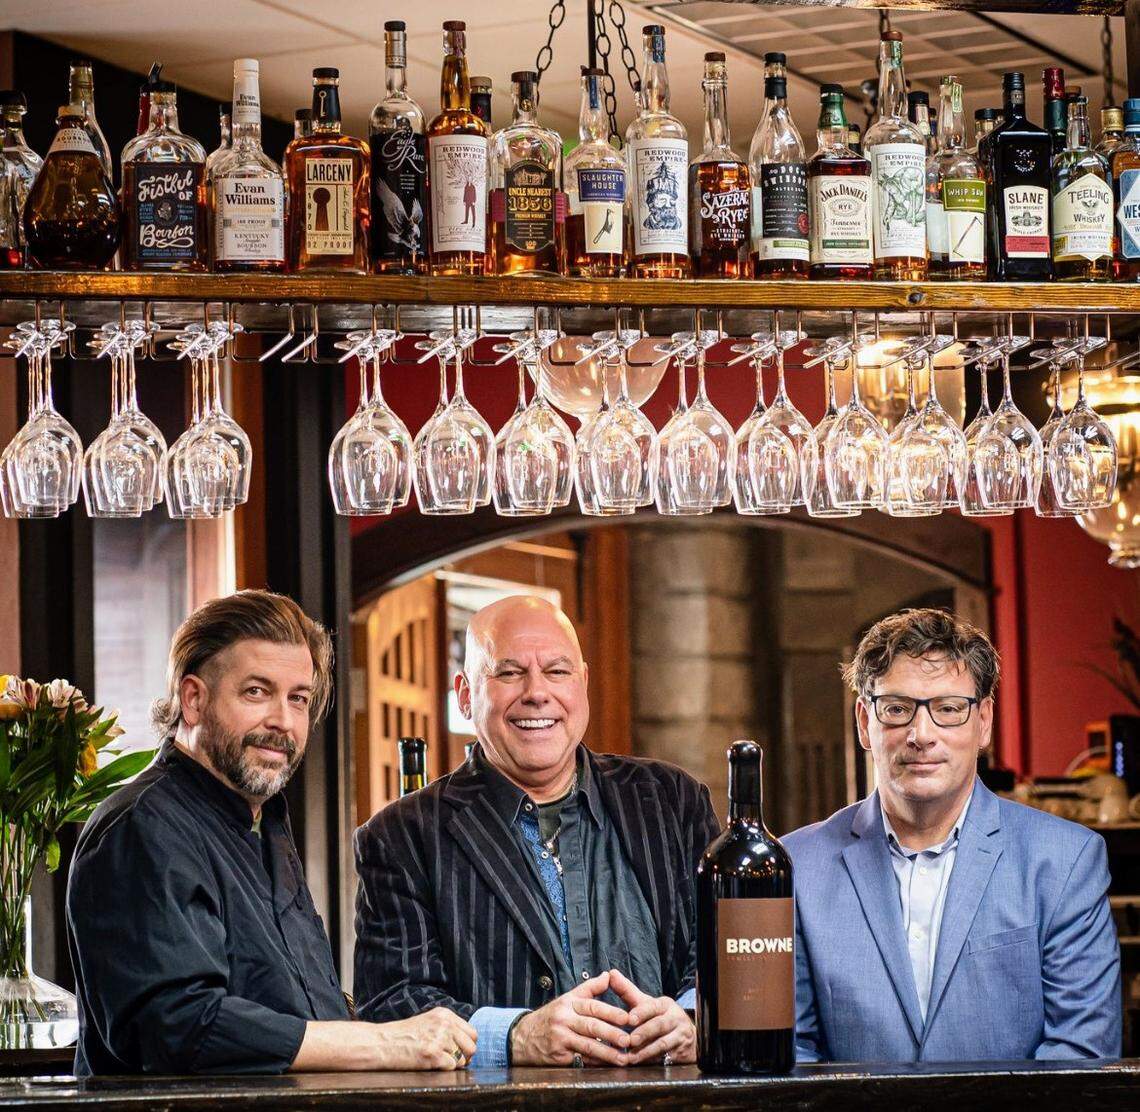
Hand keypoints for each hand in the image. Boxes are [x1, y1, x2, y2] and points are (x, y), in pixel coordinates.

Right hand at [373, 1007, 477, 1070]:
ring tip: (436, 1061)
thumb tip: (467, 1045)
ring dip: (452, 1064)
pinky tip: (430, 1064)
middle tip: (451, 1060)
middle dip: (464, 1057)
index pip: (472, 1033)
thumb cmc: (404, 1035)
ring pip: (462, 1060)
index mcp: (445, 1014)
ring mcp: (440, 1039)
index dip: (467, 1045)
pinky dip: (444, 1070)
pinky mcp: (433, 1054)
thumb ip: (448, 1027)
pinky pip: (451, 1067)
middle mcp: (445, 1024)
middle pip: (471, 1047)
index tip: (459, 1052)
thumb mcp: (428, 1022)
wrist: (383, 1042)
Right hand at [510, 971, 631, 1066]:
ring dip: (607, 1052)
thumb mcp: (567, 998)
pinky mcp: (558, 1056)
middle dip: (612, 1033)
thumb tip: (608, 975)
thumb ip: (589, 989)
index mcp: (568, 1003)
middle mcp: (564, 1019)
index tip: (628, 1018)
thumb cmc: (551, 1017)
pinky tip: (607, 1065)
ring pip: (587, 1045)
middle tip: (629, 1039)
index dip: (611, 1012)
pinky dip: (595, 1062)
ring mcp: (560, 1038)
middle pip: (591, 1025)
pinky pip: (580, 1059)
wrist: (522, 1036)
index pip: (592, 1006)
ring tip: (622, 1058)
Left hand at [608, 969, 695, 1064]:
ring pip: (664, 1043)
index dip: (642, 1012)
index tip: (630, 1018)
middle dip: (644, 1033)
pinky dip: (653, 1061)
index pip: (653, 1006)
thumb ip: (627, 991)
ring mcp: (680, 1036)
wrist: (686, 1036)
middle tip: (630, 1040)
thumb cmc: (659, 1017)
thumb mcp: (646, 1004)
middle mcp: (675, 1018)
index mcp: (665, 1004)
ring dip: (646, 1050)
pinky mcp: (681, 1052)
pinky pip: (667, 1058)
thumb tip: (611, 973)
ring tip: (632, 1056)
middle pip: (659, 1025)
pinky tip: (641, 1063)